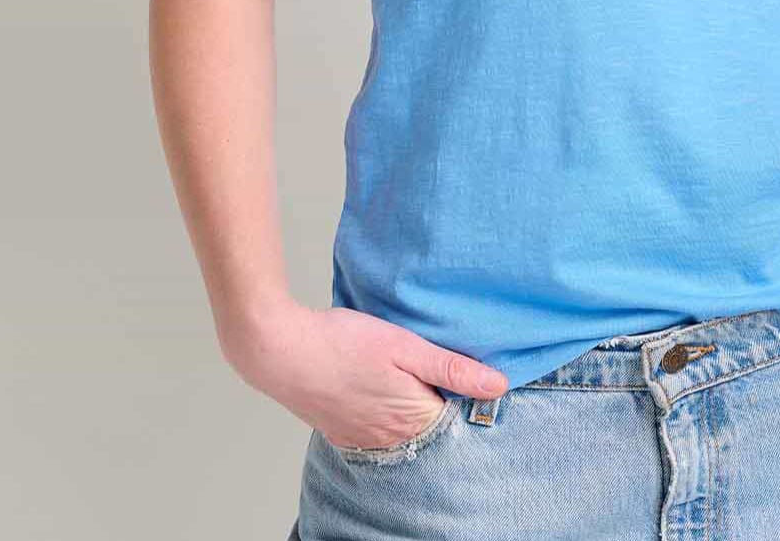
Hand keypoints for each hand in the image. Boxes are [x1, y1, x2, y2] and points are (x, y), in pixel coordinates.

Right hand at [220, 299, 510, 451]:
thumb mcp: (406, 346)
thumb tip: (498, 386)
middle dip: (433, 394)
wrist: (280, 350)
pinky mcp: (339, 430)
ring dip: (404, 400)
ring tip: (396, 367)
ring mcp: (361, 437)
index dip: (460, 386)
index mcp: (412, 417)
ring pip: (399, 424)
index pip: (456, 412)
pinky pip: (372, 425)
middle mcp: (389, 437)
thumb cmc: (344, 342)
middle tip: (421, 360)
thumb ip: (452, 368)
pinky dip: (377, 407)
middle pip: (427, 419)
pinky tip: (371, 382)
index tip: (454, 362)